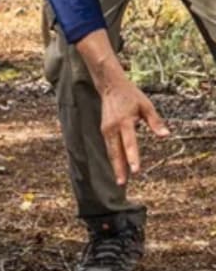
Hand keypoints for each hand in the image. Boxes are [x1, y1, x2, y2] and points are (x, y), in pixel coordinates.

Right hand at [75, 29, 170, 184]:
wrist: (111, 87)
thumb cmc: (131, 96)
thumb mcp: (146, 106)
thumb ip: (155, 122)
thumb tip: (165, 136)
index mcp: (124, 122)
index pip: (129, 143)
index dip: (132, 157)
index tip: (135, 170)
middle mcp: (112, 128)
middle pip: (115, 152)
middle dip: (119, 168)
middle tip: (122, 183)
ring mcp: (106, 130)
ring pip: (111, 151)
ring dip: (115, 166)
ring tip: (120, 180)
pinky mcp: (105, 131)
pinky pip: (109, 147)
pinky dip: (113, 158)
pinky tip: (117, 166)